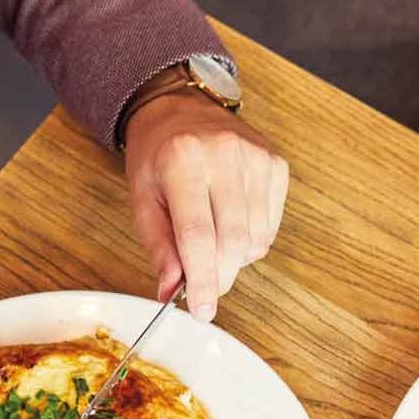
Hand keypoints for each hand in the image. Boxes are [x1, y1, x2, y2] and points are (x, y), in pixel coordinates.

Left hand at [122, 91, 288, 321]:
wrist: (180, 108)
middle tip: (206, 286)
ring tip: (213, 240)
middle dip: (220, 276)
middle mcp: (223, 154)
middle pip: (233, 241)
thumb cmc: (157, 156)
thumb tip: (171, 290)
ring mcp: (256, 157)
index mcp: (182, 161)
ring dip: (235, 257)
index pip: (198, 236)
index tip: (202, 310)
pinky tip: (231, 221)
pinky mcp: (276, 163)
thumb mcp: (142, 199)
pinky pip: (271, 224)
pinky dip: (252, 238)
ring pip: (256, 238)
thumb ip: (158, 246)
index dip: (202, 280)